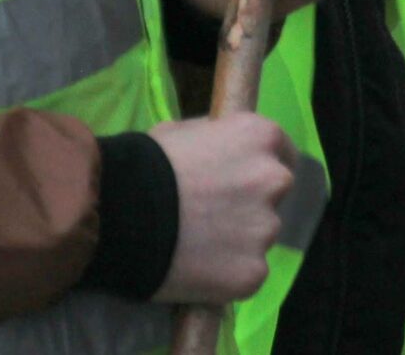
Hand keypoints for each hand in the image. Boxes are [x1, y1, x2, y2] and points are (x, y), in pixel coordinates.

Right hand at [149, 114, 297, 303]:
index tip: (240, 179)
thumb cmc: (147, 163)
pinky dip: (226, 272)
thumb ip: (216, 140)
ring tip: (197, 243)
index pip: (282, 154)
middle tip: (213, 214)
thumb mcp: (182, 131)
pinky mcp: (254, 272)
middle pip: (274, 196)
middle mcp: (274, 180)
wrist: (122, 213)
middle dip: (250, 203)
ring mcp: (266, 229)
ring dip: (238, 239)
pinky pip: (246, 272)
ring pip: (259, 236)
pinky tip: (197, 268)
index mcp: (261, 138)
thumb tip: (222, 151)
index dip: (259, 167)